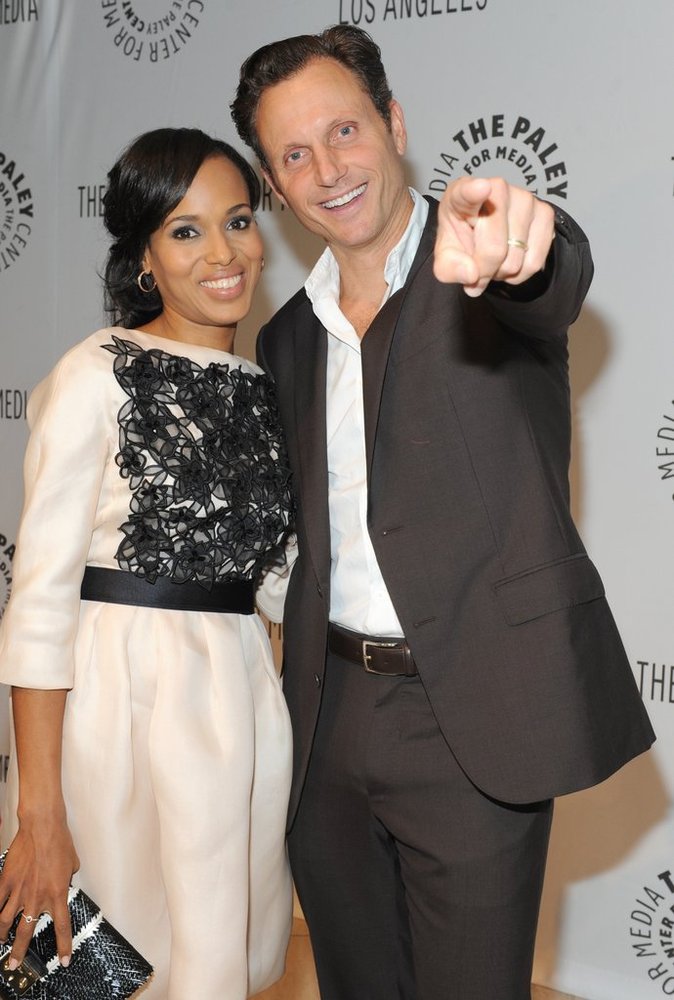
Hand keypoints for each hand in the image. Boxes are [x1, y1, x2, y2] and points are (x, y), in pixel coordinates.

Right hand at [0, 822, 78, 968]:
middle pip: (26, 932)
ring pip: (5, 922)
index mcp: (57, 894)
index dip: (64, 946)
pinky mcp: (6, 880)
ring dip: (1, 935)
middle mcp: (37, 897)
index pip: (62, 927)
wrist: (43, 827)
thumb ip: (66, 880)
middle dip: (20, 952)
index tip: (64, 960)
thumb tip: (63, 883)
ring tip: (0, 943)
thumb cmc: (60, 842)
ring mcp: (19, 890)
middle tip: (15, 964)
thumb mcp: (72, 865)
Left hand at [433, 176, 554, 296]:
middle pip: (494, 250)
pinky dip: (520, 274)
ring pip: (515, 260)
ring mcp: (525, 198)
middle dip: (485, 270)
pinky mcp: (545, 213)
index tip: (480, 188)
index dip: (473, 192)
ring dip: (502, 272)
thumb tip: (472, 274)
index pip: (467, 192)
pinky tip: (511, 259)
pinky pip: (533, 263)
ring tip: (494, 257)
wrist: (482, 235)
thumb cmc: (462, 240)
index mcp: (461, 195)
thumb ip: (450, 269)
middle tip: (478, 263)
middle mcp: (496, 189)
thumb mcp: (445, 258)